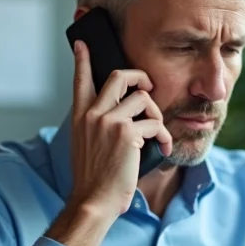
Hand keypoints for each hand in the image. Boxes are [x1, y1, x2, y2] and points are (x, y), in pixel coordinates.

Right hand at [67, 40, 172, 218]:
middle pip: (119, 76)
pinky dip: (165, 137)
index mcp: (80, 117)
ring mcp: (108, 121)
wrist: (93, 201)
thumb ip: (97, 127)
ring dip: (157, 115)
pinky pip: (155, 124)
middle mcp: (92, 114)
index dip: (82, 60)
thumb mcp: (86, 147)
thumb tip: (121, 115)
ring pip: (144, 99)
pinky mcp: (127, 133)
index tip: (82, 44)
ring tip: (157, 133)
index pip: (80, 80)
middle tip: (149, 87)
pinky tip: (164, 148)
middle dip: (139, 77)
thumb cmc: (94, 180)